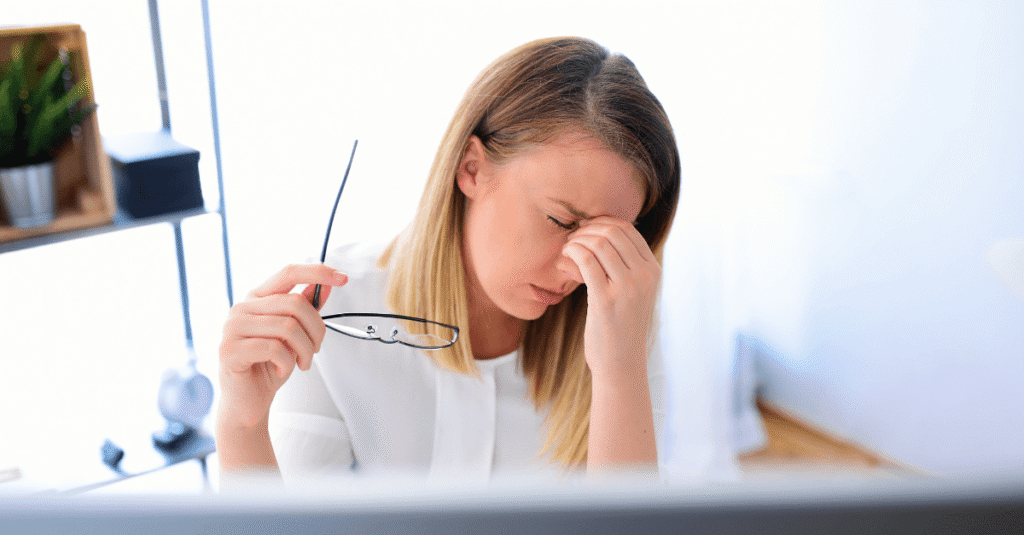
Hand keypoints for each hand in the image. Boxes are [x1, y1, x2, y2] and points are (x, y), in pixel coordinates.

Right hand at [218, 264, 347, 427]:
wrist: (248, 402)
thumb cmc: (270, 366)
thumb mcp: (295, 335)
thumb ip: (306, 309)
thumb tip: (327, 285)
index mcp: (257, 298)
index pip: (289, 272)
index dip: (318, 272)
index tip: (342, 278)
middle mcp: (241, 307)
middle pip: (295, 303)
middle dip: (316, 329)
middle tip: (316, 349)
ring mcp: (232, 328)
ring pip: (288, 327)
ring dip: (305, 350)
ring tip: (302, 363)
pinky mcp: (229, 350)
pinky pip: (274, 348)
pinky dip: (287, 362)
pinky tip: (283, 371)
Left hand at [561, 216, 659, 380]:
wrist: (620, 362)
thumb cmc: (619, 326)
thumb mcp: (631, 292)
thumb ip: (622, 266)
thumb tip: (596, 235)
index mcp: (653, 270)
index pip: (628, 230)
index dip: (602, 222)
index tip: (585, 228)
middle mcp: (645, 276)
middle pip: (613, 232)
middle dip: (588, 229)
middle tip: (573, 236)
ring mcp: (628, 288)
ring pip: (600, 243)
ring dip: (578, 240)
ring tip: (567, 248)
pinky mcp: (607, 300)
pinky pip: (587, 261)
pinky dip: (572, 252)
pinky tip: (565, 257)